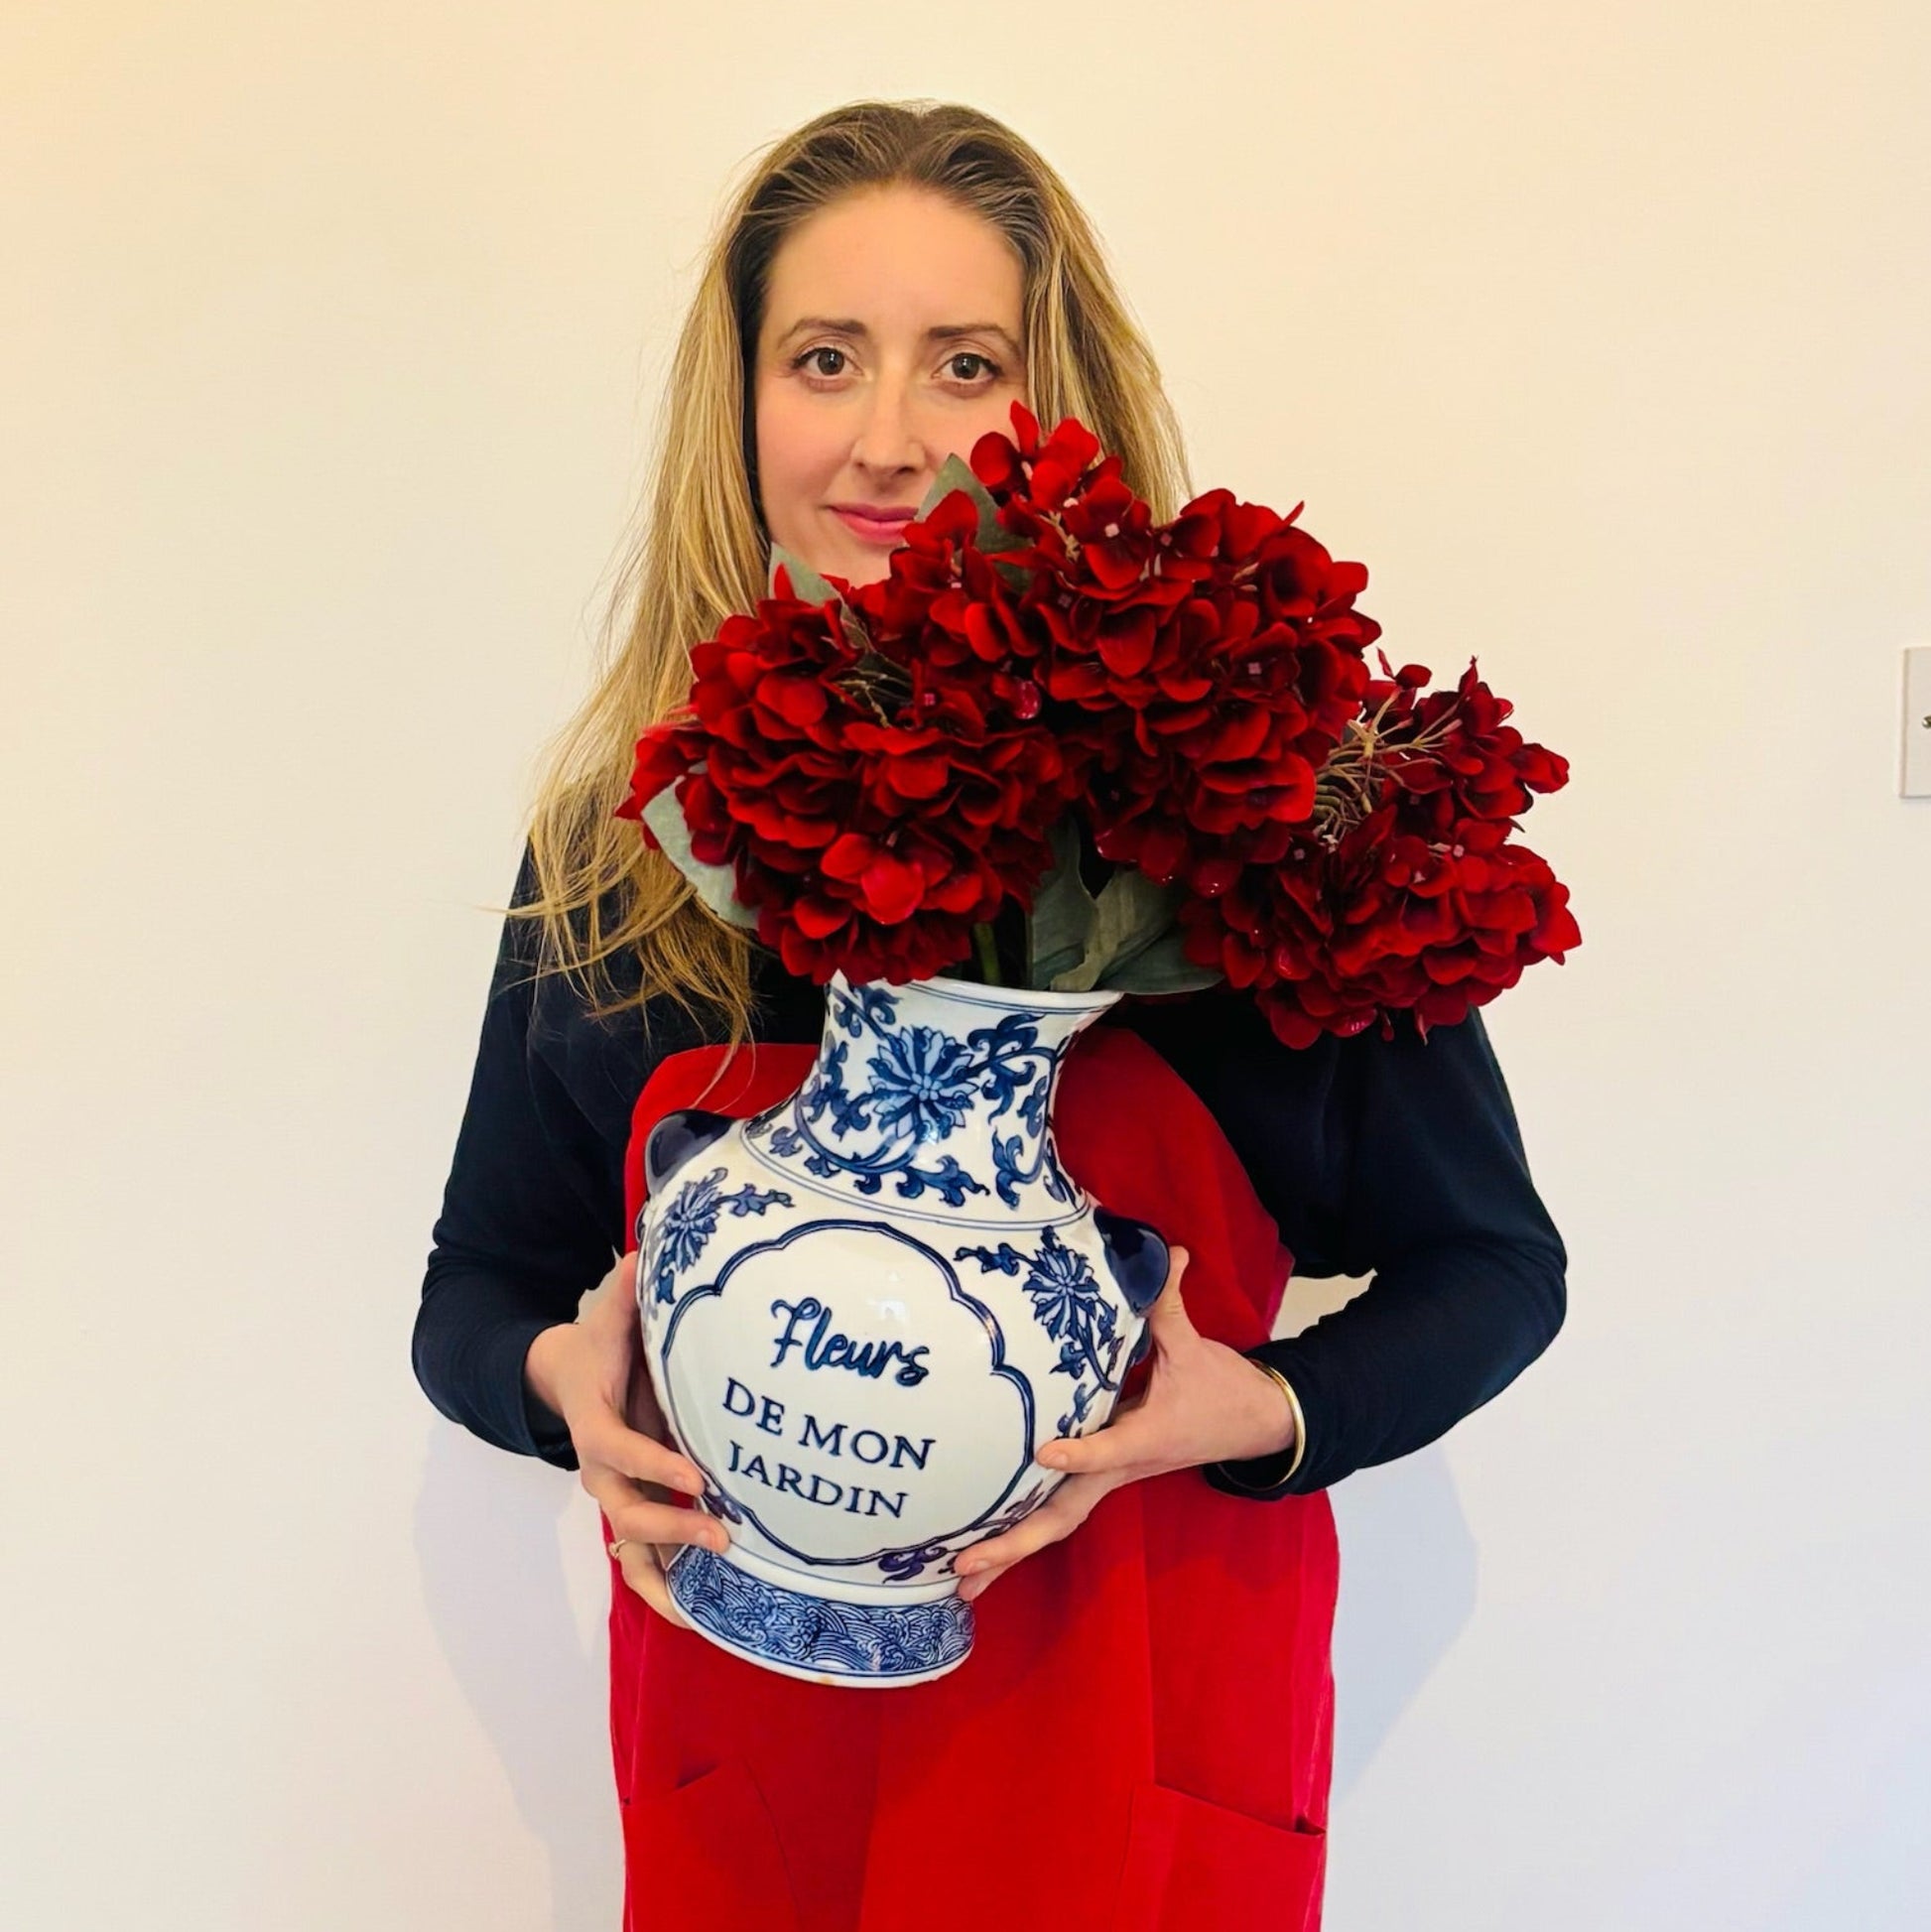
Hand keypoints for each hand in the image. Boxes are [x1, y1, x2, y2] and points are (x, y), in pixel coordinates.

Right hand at [524, 1249, 728, 1628]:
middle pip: (626, 1510)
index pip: (621, 1450)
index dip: (656, 1465)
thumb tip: (648, 1251)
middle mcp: (603, 1469)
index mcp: (596, 1423)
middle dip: (671, 1525)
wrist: (568, 1377)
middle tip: (723, 1532)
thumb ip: (628, 1292)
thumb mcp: (608, 1314)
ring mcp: (617, 1494)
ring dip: (669, 1570)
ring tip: (715, 1592)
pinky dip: (666, 1589)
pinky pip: (642, 1560)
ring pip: (630, 1549)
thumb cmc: (598, 1344)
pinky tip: (703, 1615)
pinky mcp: (634, 1505)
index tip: (700, 1476)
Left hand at [950, 1246, 1297, 1601]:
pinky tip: (985, 1557)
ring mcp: (1111, 1479)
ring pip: (1057, 1523)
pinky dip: (1022, 1537)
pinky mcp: (1104, 1479)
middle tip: (966, 1565)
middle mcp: (1121, 1468)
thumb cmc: (1221, 1386)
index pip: (1108, 1448)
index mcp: (1145, 1437)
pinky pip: (1058, 1513)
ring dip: (1010, 1553)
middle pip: (1064, 1514)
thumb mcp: (1193, 1345)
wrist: (1257, 1424)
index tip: (1045, 1451)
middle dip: (1015, 1543)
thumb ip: (1168, 1303)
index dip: (1080, 1452)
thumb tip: (1167, 1251)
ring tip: (959, 1584)